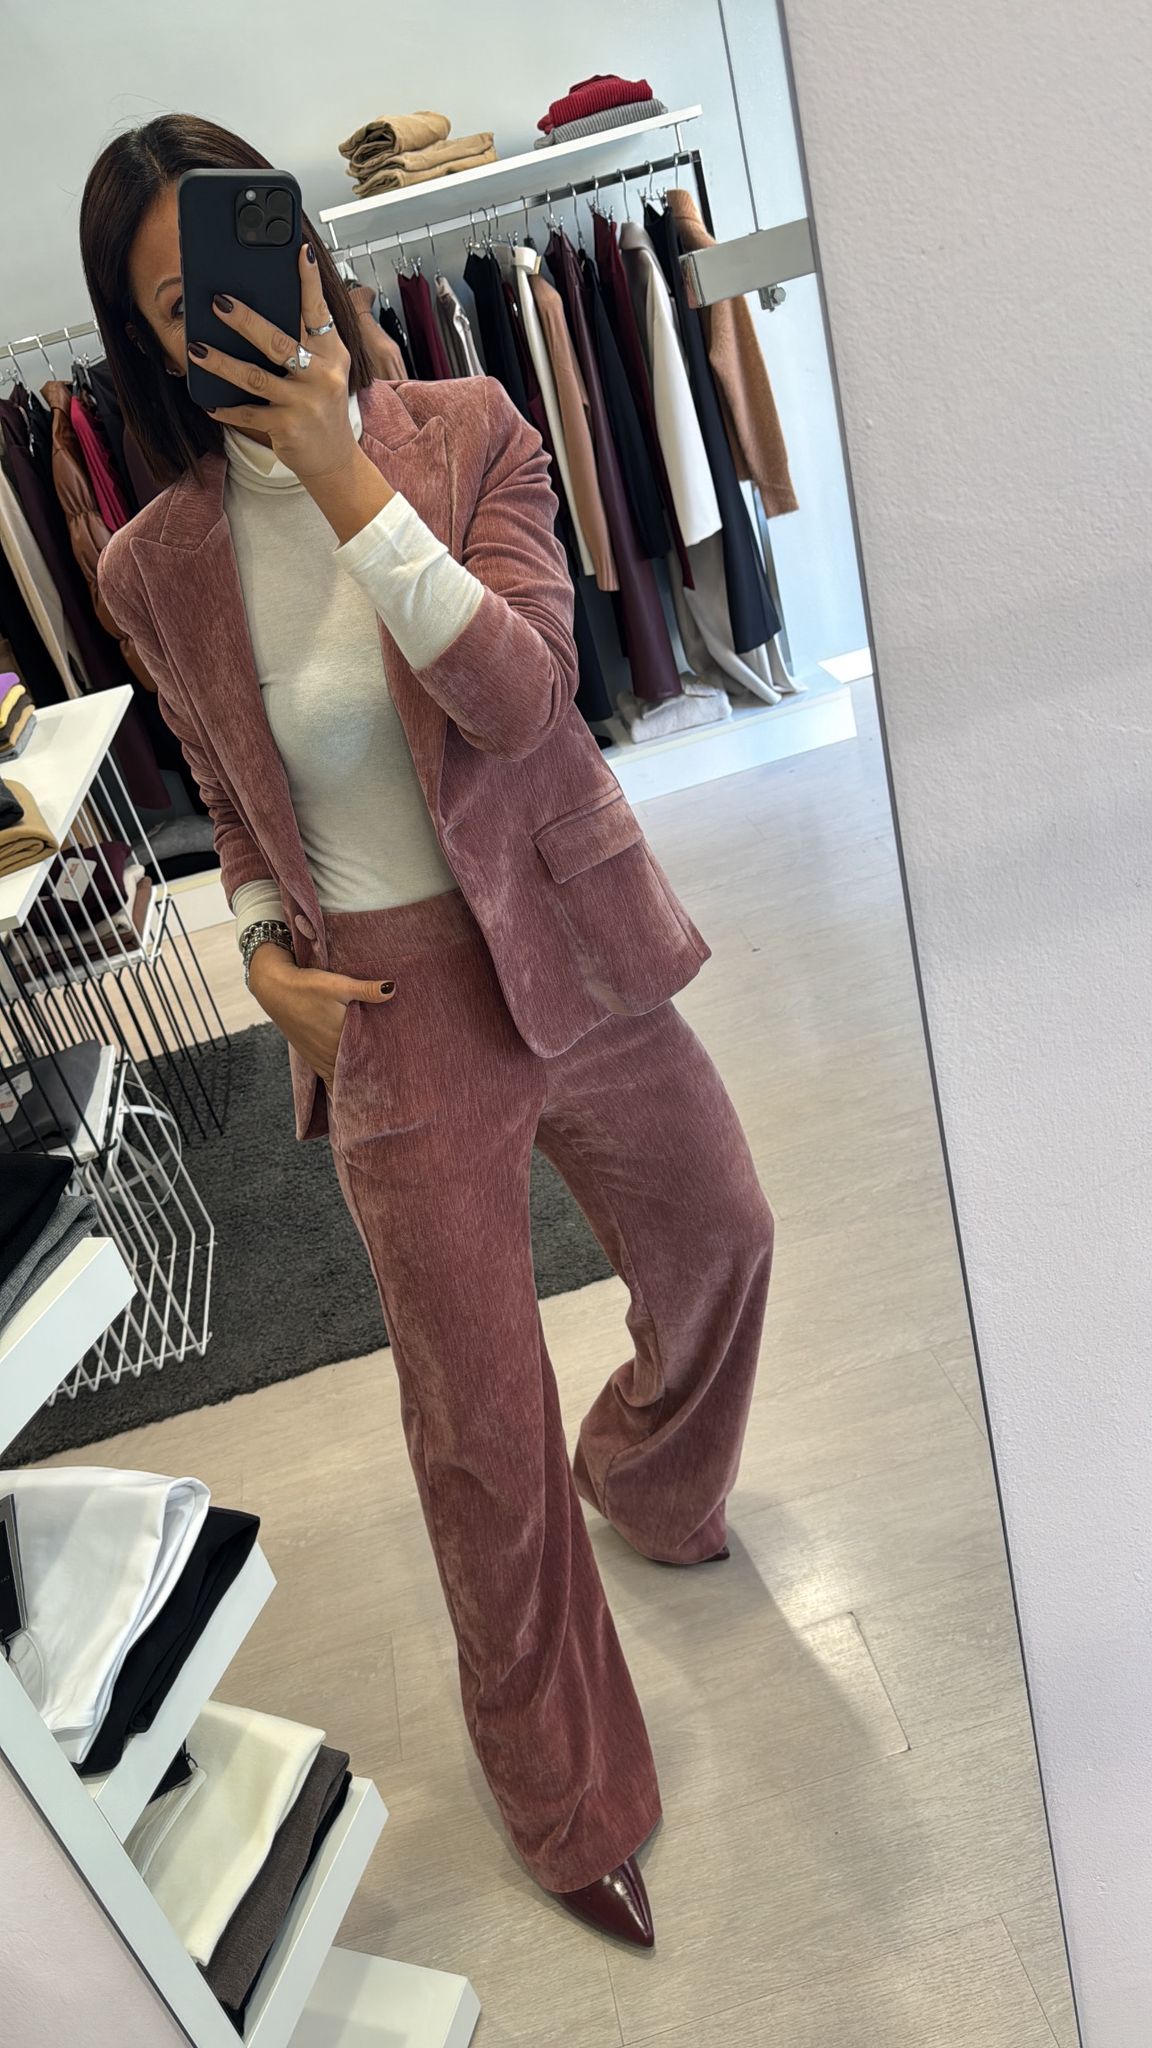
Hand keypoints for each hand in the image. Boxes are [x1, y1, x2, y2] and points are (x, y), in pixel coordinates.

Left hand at [191, 243, 356, 482]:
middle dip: (245, 320)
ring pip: (255, 376)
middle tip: (218, 302)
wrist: (335, 460)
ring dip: (222, 362)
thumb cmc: (323, 410)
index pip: (318, 311)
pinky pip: (249, 412)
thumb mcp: (325, 372)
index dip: (308, 281)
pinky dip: (227, 408)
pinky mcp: (287, 426)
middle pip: (277, 340)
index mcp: (333, 354)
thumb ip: (306, 344)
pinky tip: (210, 403)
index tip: (299, 251)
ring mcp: (304, 402)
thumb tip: (262, 313)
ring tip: (198, 349)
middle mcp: (322, 375)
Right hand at [248, 945, 393, 1087]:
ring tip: (373, 1091)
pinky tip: (348, 1083)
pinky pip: (328, 1076)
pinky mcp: (311, 1056)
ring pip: (341, 1078)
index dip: (381, 1073)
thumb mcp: (339, 985)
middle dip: (371, 1080)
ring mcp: (319, 1058)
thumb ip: (367, 990)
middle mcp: (330, 1055)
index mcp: (341, 1040)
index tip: (398, 1079)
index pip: (366, 1064)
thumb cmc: (308, 987)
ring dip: (355, 1082)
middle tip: (392, 1088)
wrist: (275, 989)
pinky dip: (339, 1081)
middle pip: (355, 1075)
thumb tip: (393, 988)